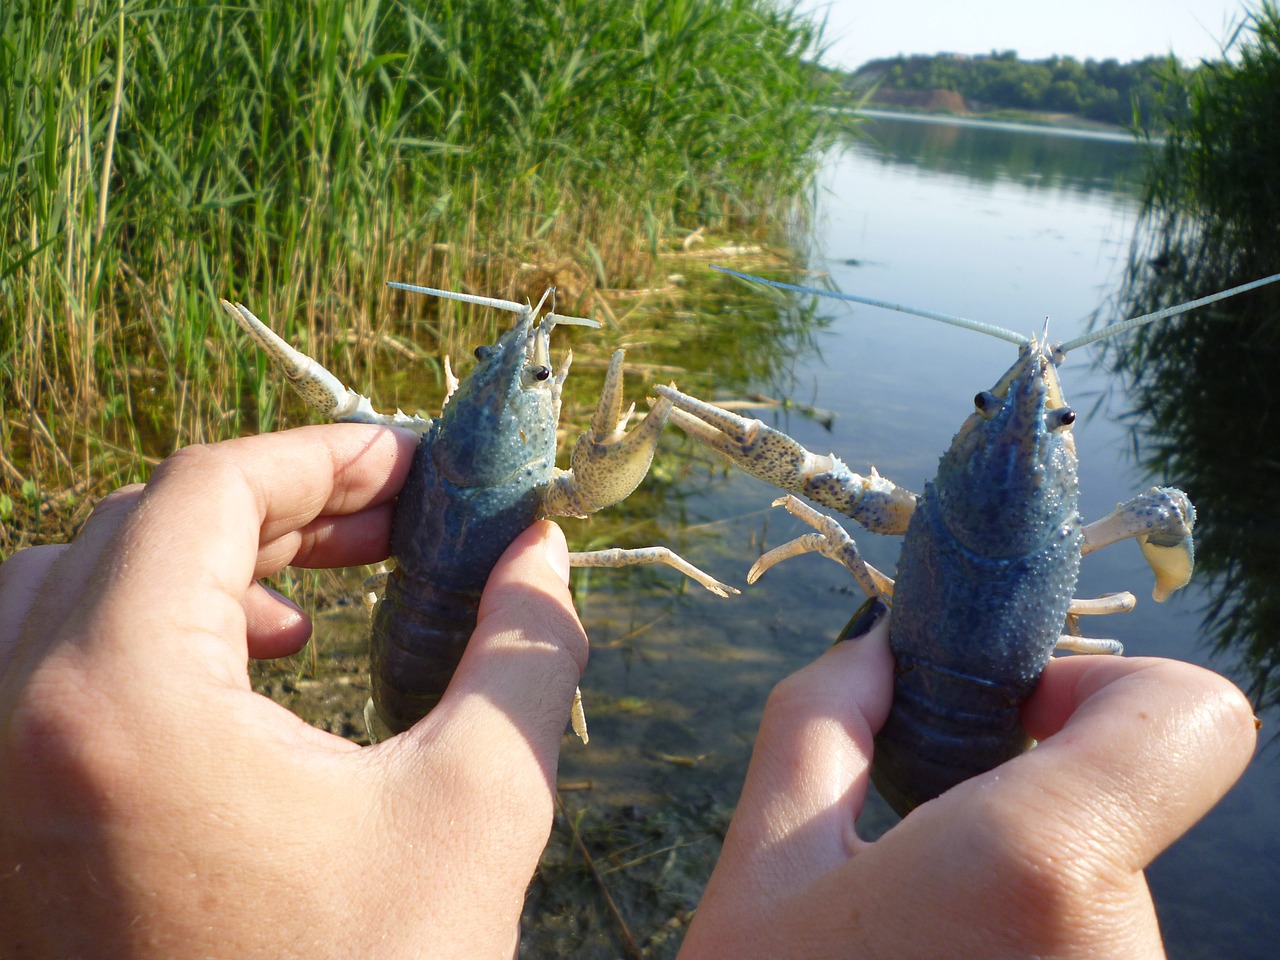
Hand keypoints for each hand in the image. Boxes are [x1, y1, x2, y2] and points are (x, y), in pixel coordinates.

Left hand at [0, 425, 587, 959]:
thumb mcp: (483, 805)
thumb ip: (525, 648)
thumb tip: (543, 550)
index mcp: (123, 702)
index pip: (207, 492)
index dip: (326, 455)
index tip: (416, 466)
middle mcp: (18, 724)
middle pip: (136, 527)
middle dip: (278, 506)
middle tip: (392, 522)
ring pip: (71, 586)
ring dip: (199, 563)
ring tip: (315, 595)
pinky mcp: (7, 829)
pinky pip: (48, 670)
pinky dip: (146, 632)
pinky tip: (252, 674)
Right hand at [678, 602, 1256, 958]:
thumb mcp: (762, 872)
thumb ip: (818, 723)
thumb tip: (880, 643)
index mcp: (1039, 868)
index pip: (1192, 716)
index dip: (1102, 689)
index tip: (1010, 723)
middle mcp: (1123, 950)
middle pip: (1122, 807)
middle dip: (1025, 806)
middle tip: (915, 848)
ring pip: (1105, 895)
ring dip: (1022, 893)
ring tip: (918, 945)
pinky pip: (1092, 955)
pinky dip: (1032, 947)